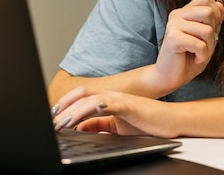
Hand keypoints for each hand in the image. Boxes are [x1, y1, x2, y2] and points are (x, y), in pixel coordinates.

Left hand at [52, 86, 177, 137]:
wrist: (171, 121)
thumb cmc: (148, 123)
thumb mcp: (118, 126)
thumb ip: (99, 125)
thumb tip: (80, 128)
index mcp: (108, 100)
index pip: (82, 96)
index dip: (66, 103)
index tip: (53, 115)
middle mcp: (112, 96)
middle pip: (82, 94)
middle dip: (65, 106)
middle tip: (52, 119)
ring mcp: (121, 99)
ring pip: (91, 99)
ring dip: (75, 110)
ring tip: (63, 122)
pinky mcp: (130, 105)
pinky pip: (110, 103)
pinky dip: (97, 106)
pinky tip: (87, 112)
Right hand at [151, 0, 223, 92]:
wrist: (169, 77)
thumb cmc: (188, 58)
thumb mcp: (207, 38)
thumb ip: (213, 21)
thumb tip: (219, 4)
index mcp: (184, 12)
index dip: (216, 14)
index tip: (211, 30)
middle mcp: (177, 15)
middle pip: (209, 12)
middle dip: (213, 32)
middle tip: (204, 44)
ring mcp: (174, 25)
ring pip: (207, 30)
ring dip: (208, 47)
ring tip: (198, 53)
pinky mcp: (173, 38)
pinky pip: (200, 45)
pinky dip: (202, 56)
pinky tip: (194, 58)